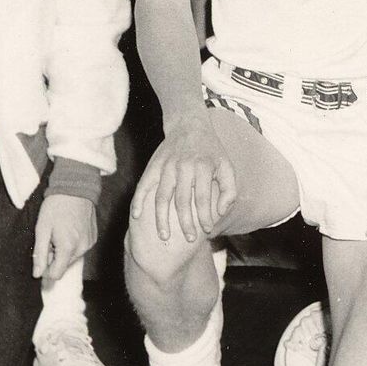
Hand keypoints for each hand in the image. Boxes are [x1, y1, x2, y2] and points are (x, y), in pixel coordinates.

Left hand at [33, 192, 98, 281]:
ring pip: (72, 258)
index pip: (56, 274)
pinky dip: (72, 245)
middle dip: (54, 258)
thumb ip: (40, 254)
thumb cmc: (56, 207)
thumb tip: (37, 274)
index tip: (41, 259)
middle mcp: (82, 248)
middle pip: (64, 266)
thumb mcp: (42, 230)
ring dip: (63, 251)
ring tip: (59, 233)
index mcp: (68, 247)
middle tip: (49, 240)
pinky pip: (80, 249)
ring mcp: (89, 243)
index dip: (46, 270)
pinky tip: (68, 230)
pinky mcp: (93, 238)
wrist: (76, 189)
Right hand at [131, 112, 236, 243]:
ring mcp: (166, 166)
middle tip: (189, 239)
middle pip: (182, 201)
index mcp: (203, 166)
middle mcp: (184, 166)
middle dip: (185, 223)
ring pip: (162, 197)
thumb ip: (229, 190)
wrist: (189, 125)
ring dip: (162, 219)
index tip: (208, 230)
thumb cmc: (211, 151)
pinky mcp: (153, 165)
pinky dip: (139, 201)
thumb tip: (220, 212)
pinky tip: (137, 217)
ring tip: (164, 237)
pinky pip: (144, 186)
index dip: (205, 216)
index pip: (203, 198)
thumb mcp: (226, 166)